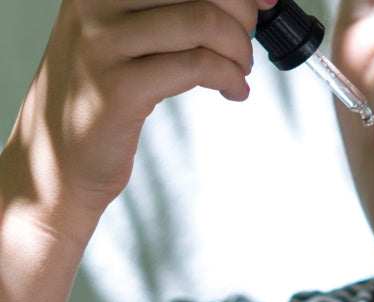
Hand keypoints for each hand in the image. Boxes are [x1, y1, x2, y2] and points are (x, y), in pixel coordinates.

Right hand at [2, 0, 275, 230]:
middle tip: (246, 46)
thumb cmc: (104, 99)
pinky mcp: (118, 89)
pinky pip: (197, 67)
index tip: (265, 2)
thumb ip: (173, 15)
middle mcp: (94, 3)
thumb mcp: (127, 41)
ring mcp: (101, 45)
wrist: (58, 163)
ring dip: (239, 49)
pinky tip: (233, 91)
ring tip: (239, 71)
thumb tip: (254, 2)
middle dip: (243, 16)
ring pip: (203, 21)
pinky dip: (229, 78)